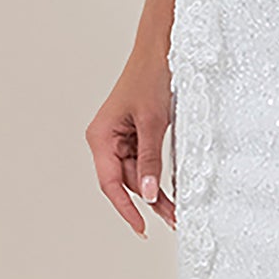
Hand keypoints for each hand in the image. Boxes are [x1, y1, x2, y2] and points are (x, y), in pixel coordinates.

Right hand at [87, 49, 175, 235]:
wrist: (159, 50)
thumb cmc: (150, 77)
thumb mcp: (153, 123)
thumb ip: (150, 160)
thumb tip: (150, 194)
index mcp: (101, 137)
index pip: (111, 183)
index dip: (125, 209)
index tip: (141, 227)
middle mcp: (106, 140)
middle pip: (126, 181)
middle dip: (150, 201)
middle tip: (175, 219)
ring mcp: (120, 138)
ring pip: (137, 174)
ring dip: (156, 190)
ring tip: (178, 211)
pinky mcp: (135, 134)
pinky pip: (144, 161)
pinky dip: (158, 174)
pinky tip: (171, 191)